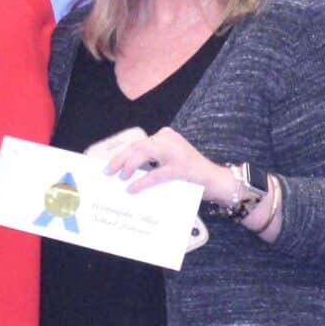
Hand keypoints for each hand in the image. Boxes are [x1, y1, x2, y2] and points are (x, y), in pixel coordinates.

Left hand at [105, 127, 224, 198]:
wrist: (217, 180)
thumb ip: (151, 163)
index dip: (122, 154)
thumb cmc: (190, 175)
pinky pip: (155, 174)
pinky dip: (142, 181)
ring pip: (143, 153)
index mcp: (165, 136)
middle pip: (137, 146)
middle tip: (108, 172)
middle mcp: (169, 139)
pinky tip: (132, 189)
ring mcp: (175, 152)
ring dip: (129, 166)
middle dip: (120, 159)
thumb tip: (125, 171)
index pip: (138, 144)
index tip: (109, 165)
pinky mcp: (181, 168)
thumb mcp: (168, 163)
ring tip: (121, 178)